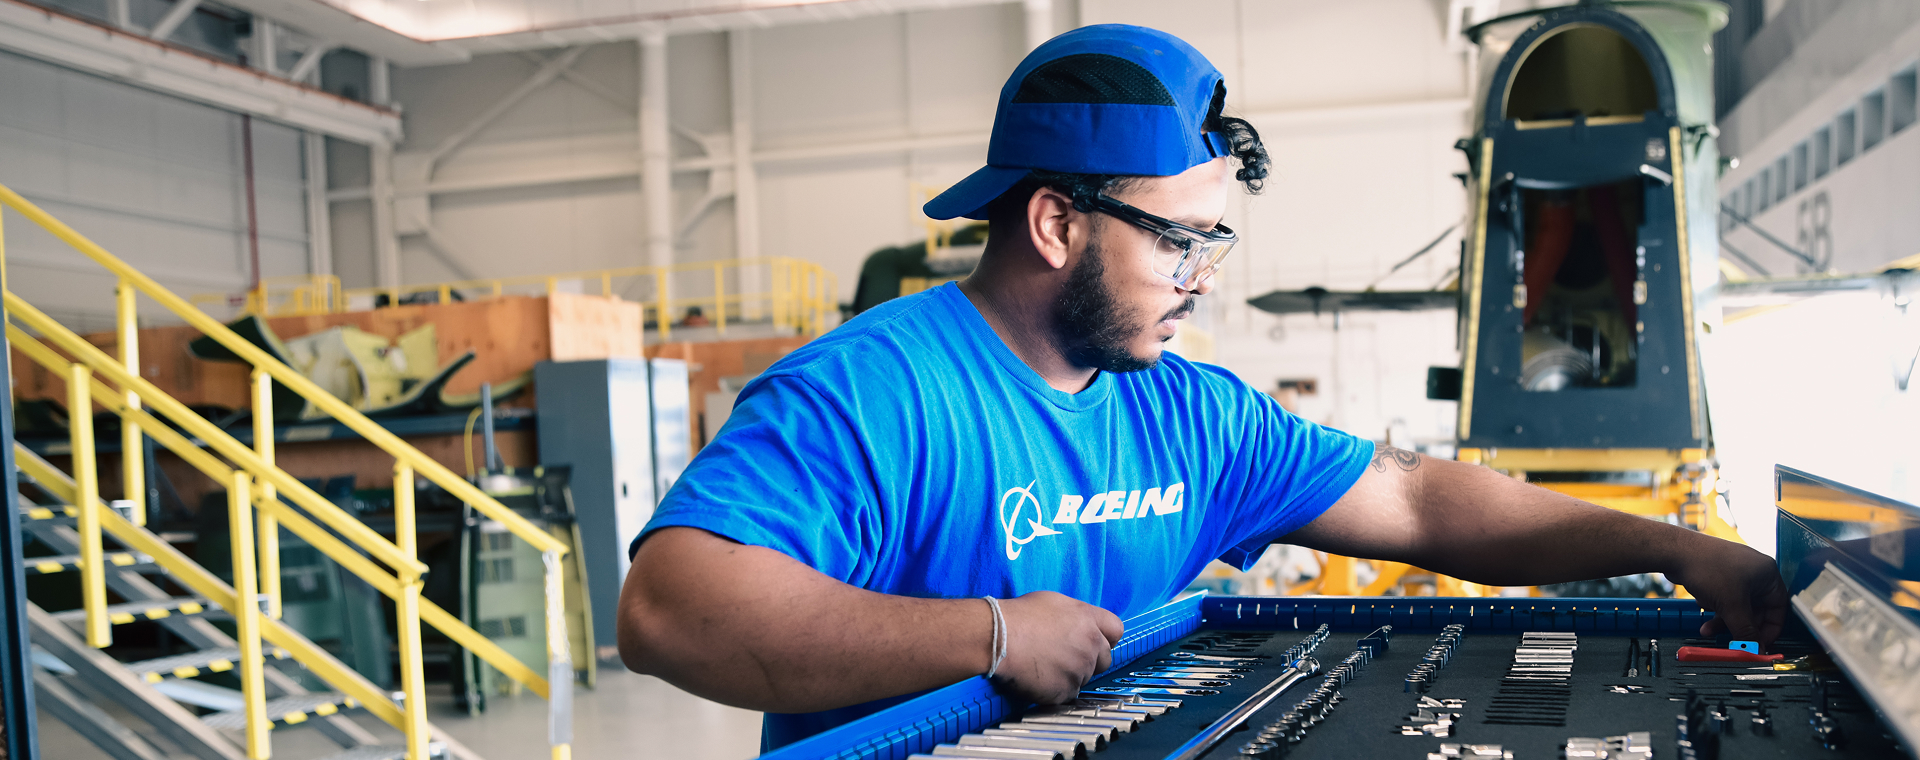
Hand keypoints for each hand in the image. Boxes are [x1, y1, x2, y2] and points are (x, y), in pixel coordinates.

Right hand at [992, 591, 1123, 703]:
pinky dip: (1056, 688)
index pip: (1116, 630)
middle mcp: (1091, 645)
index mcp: (1089, 620)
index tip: (1095, 640)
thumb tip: (1083, 625)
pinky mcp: (1065, 691)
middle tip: (1064, 655)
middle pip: (1105, 659)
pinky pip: (1068, 693)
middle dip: (1091, 659)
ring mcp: (1080, 670)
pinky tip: (1039, 677)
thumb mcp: (1054, 601)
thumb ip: (1078, 615)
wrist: (998, 639)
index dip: (1106, 637)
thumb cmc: (1019, 616)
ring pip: (1085, 677)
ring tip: (1045, 664)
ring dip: (1070, 674)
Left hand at [1671, 537, 1789, 647]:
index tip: (1759, 644)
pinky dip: (1715, 606)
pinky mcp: (1719, 572)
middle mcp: (1755, 571)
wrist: (1675, 551)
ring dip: (1723, 620)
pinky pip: (1723, 597)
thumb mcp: (1731, 606)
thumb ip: (1746, 631)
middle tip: (1731, 641)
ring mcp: (1736, 571)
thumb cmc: (1707, 569)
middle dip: (1739, 626)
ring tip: (1707, 630)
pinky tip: (1701, 605)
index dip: (1770, 629)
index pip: (1778, 608)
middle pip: (1756, 610)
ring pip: (1737, 605)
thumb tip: (1756, 650)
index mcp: (1768, 574)